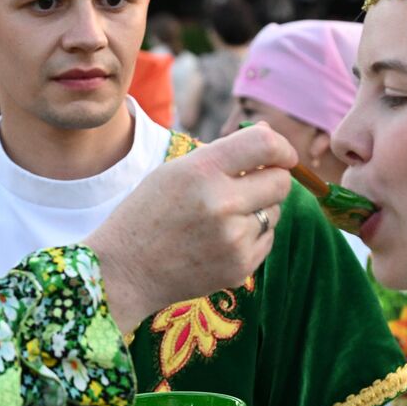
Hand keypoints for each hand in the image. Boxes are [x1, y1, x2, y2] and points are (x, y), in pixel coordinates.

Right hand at [85, 123, 295, 332]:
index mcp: (201, 170)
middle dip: (272, 179)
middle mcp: (221, 203)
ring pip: (275, 212)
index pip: (266, 144)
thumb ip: (223, 153)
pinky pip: (268, 239)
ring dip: (258, 209)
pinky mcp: (240, 267)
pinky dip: (252, 236)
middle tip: (250, 186)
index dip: (282, 148)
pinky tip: (220, 240)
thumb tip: (271, 134)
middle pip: (281, 181)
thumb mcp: (174, 171)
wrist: (124, 271)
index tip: (282, 156)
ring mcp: (233, 239)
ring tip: (222, 218)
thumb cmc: (148, 214)